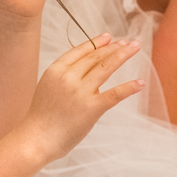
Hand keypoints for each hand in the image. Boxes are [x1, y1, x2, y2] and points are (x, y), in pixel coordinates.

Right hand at [17, 34, 143, 163]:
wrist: (36, 138)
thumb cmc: (41, 116)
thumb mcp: (48, 86)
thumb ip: (64, 75)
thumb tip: (86, 67)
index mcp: (56, 69)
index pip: (81, 50)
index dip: (98, 42)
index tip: (110, 37)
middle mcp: (69, 77)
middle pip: (96, 56)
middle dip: (114, 47)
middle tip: (128, 42)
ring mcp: (81, 92)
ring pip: (106, 67)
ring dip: (122, 55)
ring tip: (134, 48)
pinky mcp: (92, 108)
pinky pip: (114, 94)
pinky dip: (129, 87)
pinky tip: (139, 83)